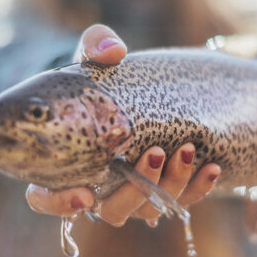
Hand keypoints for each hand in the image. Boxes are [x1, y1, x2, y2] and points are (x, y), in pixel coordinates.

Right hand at [26, 24, 220, 226]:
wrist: (132, 90)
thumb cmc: (99, 78)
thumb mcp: (92, 56)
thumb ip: (95, 46)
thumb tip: (113, 51)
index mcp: (62, 165)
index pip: (45, 198)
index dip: (59, 203)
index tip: (82, 195)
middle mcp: (96, 189)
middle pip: (109, 210)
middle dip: (133, 192)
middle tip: (153, 155)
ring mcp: (130, 195)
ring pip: (147, 210)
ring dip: (170, 186)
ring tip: (185, 149)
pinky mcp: (162, 191)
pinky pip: (180, 201)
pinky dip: (197, 188)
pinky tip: (211, 167)